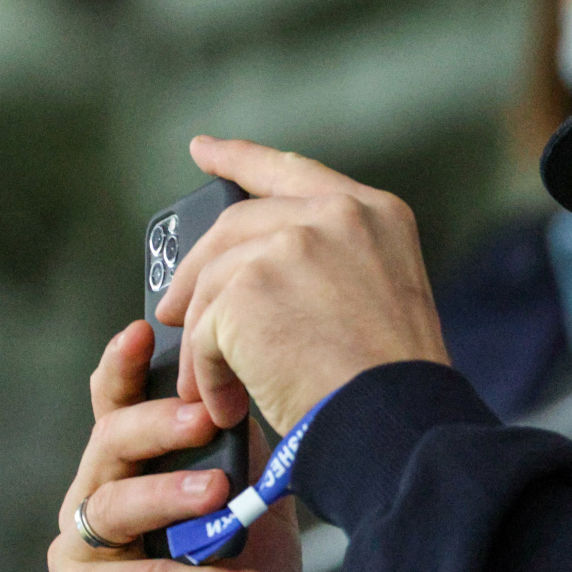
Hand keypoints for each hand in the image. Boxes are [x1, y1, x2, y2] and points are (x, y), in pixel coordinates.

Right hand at [48, 321, 301, 571]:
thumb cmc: (236, 570)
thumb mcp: (253, 499)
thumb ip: (246, 451)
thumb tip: (258, 396)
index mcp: (133, 466)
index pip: (117, 405)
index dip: (125, 368)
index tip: (144, 333)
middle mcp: (97, 500)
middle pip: (109, 444)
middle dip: (156, 424)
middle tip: (202, 418)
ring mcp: (87, 555)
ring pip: (113, 508)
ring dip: (170, 496)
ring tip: (220, 495)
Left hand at [154, 136, 449, 433]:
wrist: (399, 421)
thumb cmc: (396, 383)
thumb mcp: (387, 294)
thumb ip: (335, 263)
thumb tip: (253, 276)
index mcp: (375, 213)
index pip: (293, 170)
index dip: (241, 159)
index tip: (205, 150)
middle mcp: (335, 215)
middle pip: (235, 225)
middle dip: (194, 268)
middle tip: (173, 307)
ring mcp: (291, 245)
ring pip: (213, 281)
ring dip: (203, 340)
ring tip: (210, 387)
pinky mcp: (249, 287)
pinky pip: (204, 330)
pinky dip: (207, 374)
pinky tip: (224, 404)